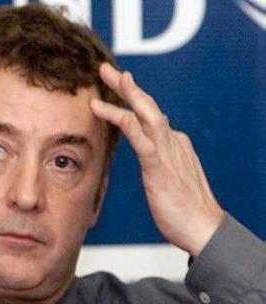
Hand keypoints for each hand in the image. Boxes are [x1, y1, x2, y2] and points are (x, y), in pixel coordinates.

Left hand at [90, 63, 224, 256]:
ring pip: (146, 116)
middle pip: (146, 106)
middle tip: (105, 68)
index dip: (129, 99)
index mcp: (172, 144)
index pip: (147, 116)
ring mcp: (167, 154)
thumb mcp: (165, 178)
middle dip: (126, 86)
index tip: (113, 84)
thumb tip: (148, 154)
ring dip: (127, 95)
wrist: (203, 229)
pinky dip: (130, 125)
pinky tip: (117, 113)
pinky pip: (144, 143)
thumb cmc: (183, 208)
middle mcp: (172, 142)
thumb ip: (157, 162)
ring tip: (108, 78)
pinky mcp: (161, 170)